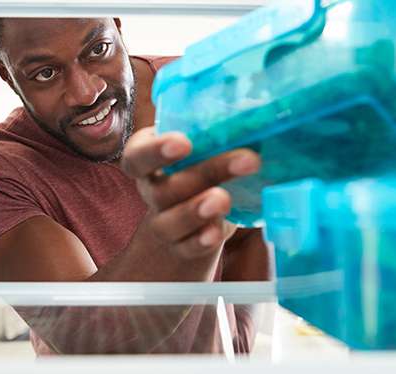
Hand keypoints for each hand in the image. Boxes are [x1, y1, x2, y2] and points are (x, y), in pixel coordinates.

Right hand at [119, 128, 260, 261]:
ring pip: (168, 221)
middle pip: (163, 188)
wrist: (195, 215)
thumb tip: (258, 103)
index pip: (137, 155)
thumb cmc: (202, 165)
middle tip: (246, 160)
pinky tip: (215, 233)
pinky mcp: (180, 247)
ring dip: (195, 211)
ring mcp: (163, 221)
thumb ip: (221, 127)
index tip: (184, 143)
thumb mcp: (208, 143)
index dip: (155, 150)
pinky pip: (184, 248)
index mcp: (149, 158)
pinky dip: (199, 242)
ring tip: (224, 200)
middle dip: (205, 173)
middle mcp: (152, 190)